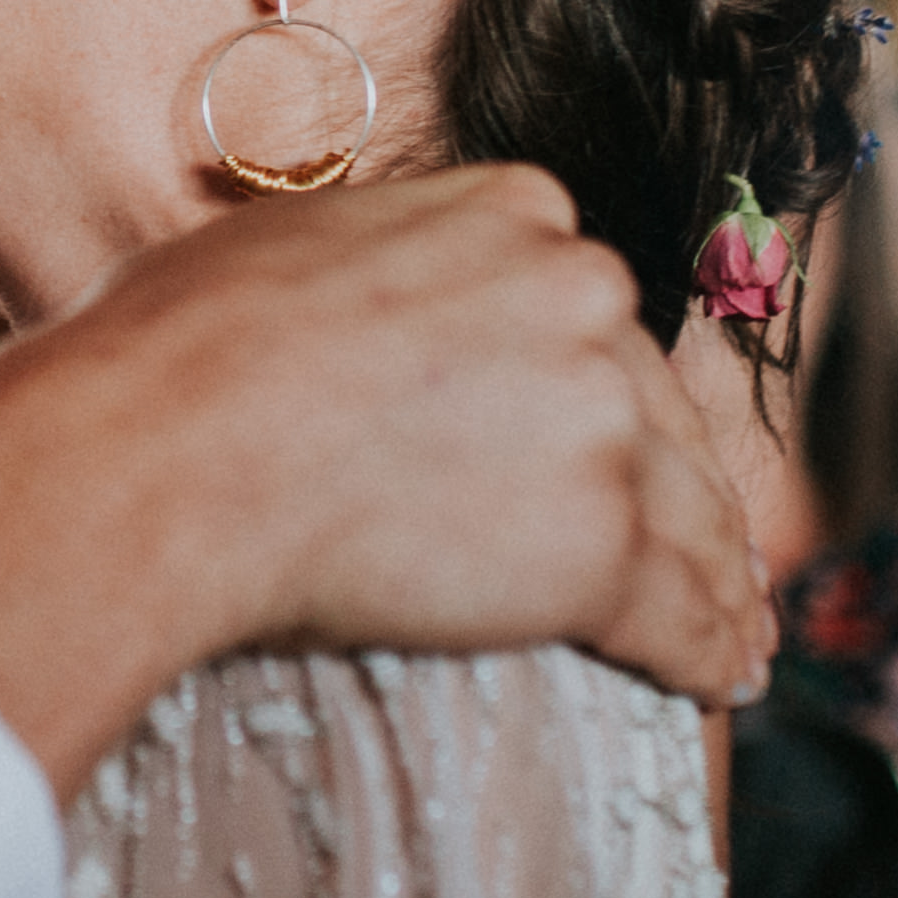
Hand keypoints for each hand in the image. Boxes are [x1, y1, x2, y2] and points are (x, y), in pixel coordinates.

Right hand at [49, 169, 769, 690]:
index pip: (590, 315)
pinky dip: (706, 656)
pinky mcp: (600, 542)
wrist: (161, 451)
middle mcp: (581, 295)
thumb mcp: (287, 251)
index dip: (607, 392)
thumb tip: (340, 303)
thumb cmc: (172, 353)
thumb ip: (370, 273)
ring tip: (736, 640)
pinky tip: (722, 683)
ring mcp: (600, 419)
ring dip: (718, 584)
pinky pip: (677, 613)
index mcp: (514, 213)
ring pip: (687, 516)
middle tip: (711, 557)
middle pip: (655, 413)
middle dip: (680, 491)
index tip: (620, 440)